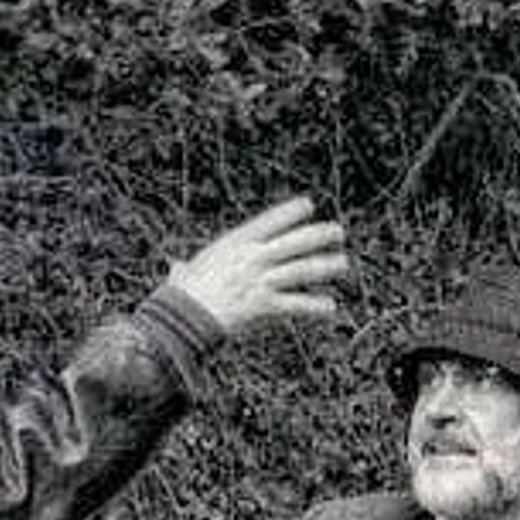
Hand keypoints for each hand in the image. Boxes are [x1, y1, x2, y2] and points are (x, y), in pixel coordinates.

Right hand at [161, 196, 347, 332]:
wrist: (184, 315)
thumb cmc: (181, 295)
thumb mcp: (185, 274)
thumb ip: (185, 269)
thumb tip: (177, 269)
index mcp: (235, 244)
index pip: (269, 221)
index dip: (290, 212)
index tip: (308, 204)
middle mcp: (252, 257)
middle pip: (293, 242)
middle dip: (318, 235)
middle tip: (338, 232)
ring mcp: (260, 280)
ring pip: (300, 269)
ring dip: (324, 266)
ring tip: (343, 263)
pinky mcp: (264, 304)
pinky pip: (295, 304)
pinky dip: (314, 305)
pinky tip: (330, 306)